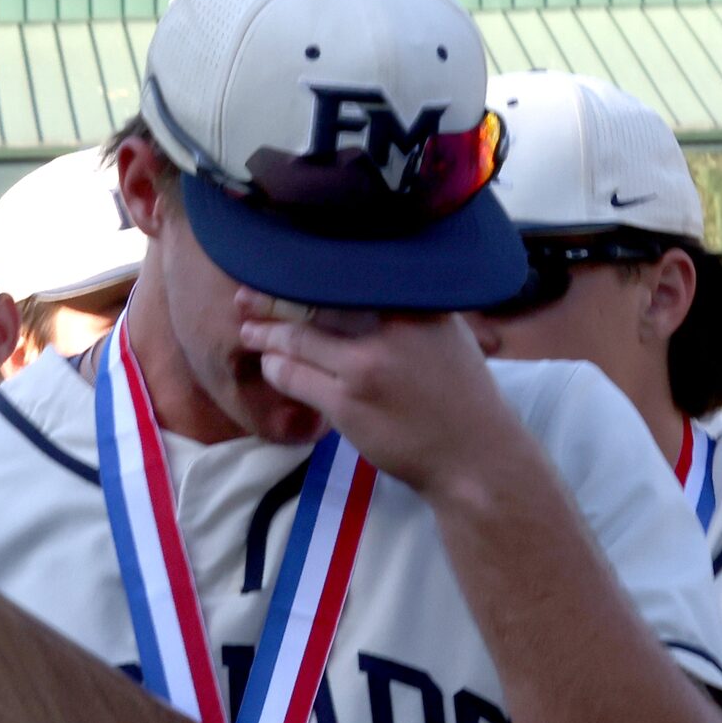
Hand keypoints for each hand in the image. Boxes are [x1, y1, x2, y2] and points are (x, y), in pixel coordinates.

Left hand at [233, 292, 512, 494]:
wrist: (474, 459)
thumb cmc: (464, 398)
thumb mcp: (449, 336)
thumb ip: (413, 309)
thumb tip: (373, 284)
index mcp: (417, 305)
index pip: (352, 273)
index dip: (312, 268)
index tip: (288, 264)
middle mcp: (391, 328)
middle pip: (316, 300)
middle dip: (274, 296)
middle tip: (247, 295)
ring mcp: (367, 366)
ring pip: (297, 338)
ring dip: (267, 334)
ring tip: (250, 330)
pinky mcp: (348, 404)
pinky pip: (295, 377)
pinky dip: (277, 368)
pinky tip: (271, 365)